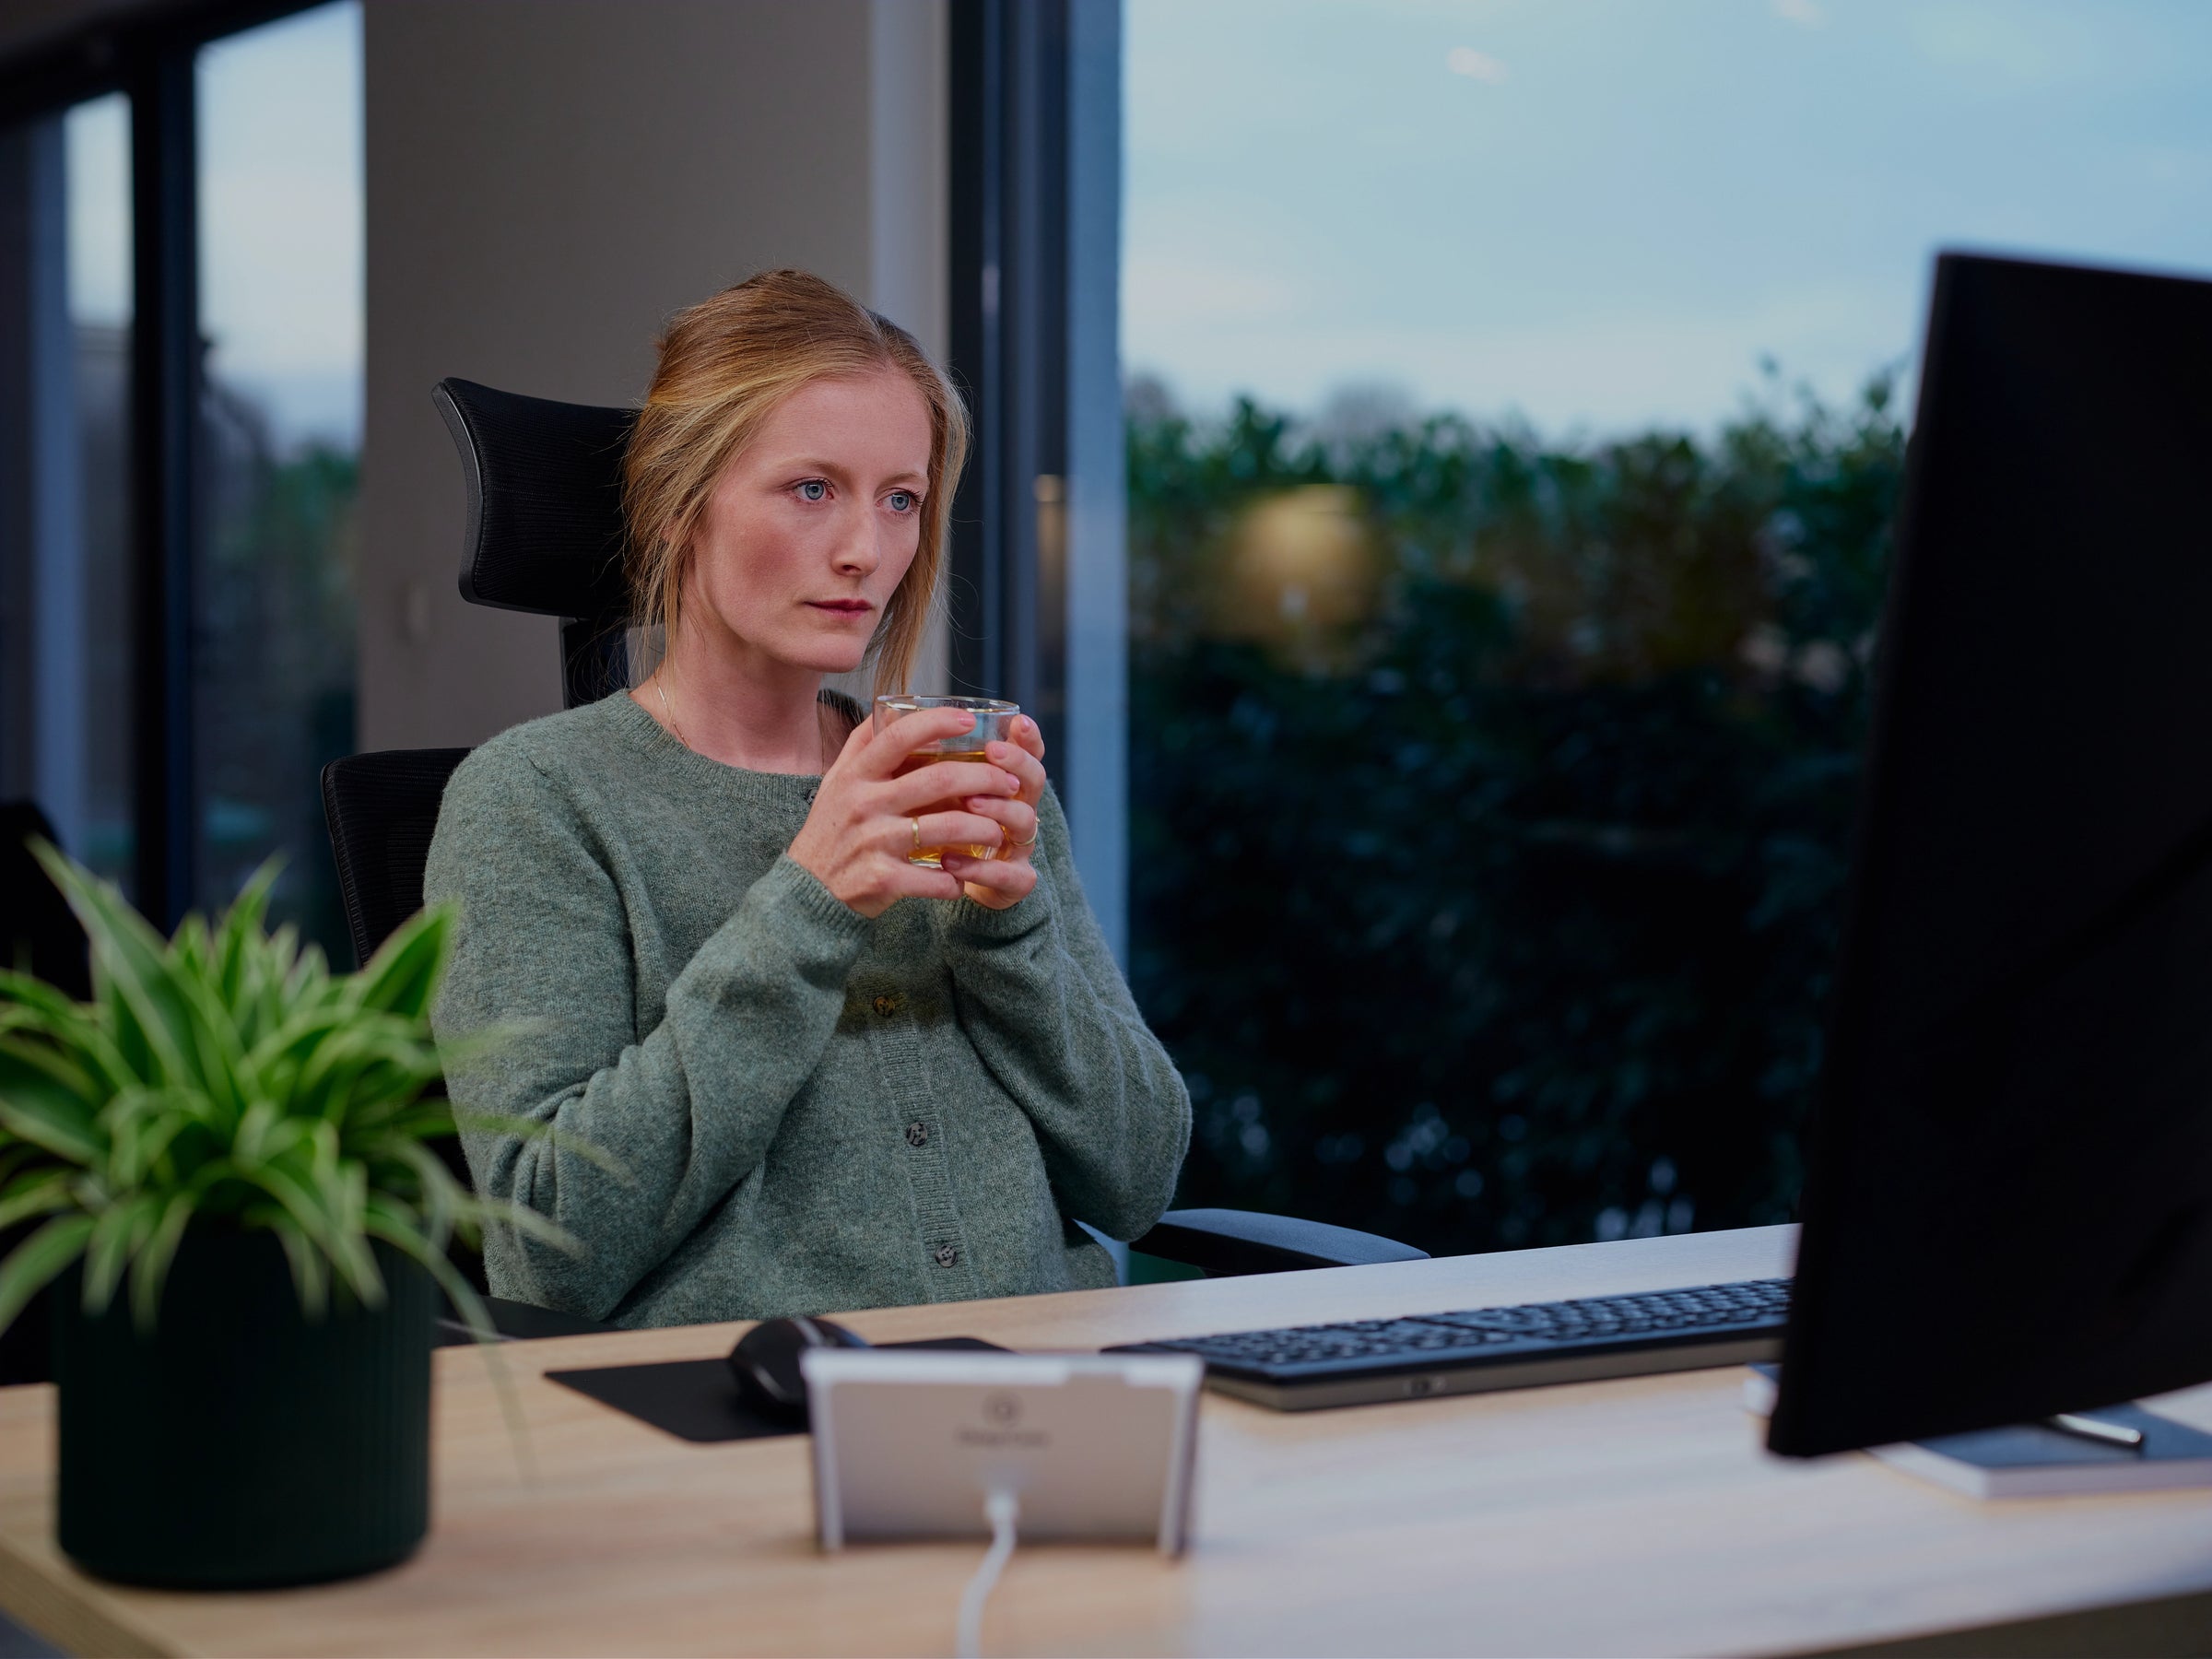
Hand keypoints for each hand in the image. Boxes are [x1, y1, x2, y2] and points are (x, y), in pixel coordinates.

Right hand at [787, 707, 1024, 917]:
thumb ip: (861, 746)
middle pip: (938, 780)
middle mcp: (864, 803)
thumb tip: (891, 707)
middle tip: (1009, 784)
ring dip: (985, 830)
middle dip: (985, 779)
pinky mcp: (883, 879)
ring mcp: (874, 842)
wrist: (808, 891)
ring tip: (999, 832)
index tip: (969, 719)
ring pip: (948, 828)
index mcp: (855, 776)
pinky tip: (964, 877)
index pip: (899, 736)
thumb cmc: (830, 830)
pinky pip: (937, 878)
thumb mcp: (835, 782)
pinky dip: (958, 879)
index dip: (938, 722)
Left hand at [941, 715, 1045, 909]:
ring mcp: (1018, 847)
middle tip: (992, 752)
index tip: (1018, 720)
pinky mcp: (1014, 882)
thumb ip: (924, 763)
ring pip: (1024, 821)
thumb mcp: (931, 795)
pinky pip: (1007, 875)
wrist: (942, 887)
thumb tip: (891, 716)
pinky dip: (978, 869)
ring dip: (998, 809)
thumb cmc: (935, 831)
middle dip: (1015, 763)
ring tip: (970, 803)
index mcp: (1001, 784)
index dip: (1026, 738)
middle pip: (1032, 780)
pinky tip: (950, 862)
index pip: (1025, 754)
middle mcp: (1016, 810)